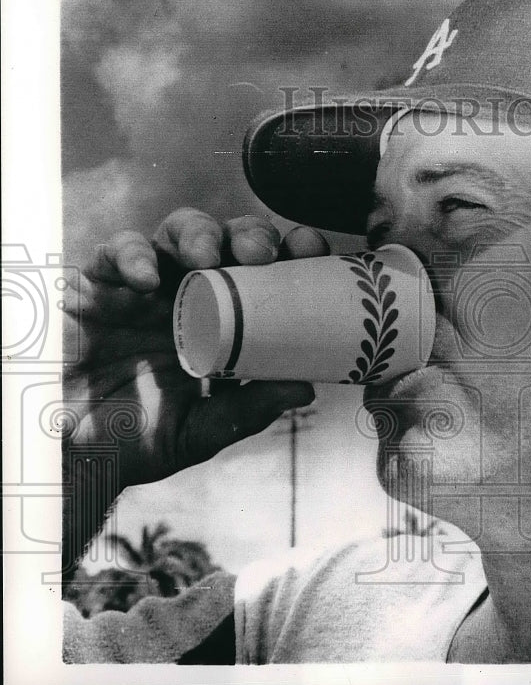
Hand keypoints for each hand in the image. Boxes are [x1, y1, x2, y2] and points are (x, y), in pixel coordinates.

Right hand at [62, 208, 330, 487]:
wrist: (63, 453)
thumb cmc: (133, 439)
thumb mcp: (198, 431)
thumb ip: (247, 410)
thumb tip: (306, 387)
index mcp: (224, 323)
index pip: (266, 275)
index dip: (291, 254)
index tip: (313, 250)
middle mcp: (190, 295)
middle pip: (230, 241)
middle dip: (252, 235)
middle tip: (263, 253)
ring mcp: (144, 286)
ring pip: (179, 231)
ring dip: (200, 233)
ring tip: (209, 257)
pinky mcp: (95, 284)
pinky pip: (115, 251)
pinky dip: (133, 256)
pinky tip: (147, 280)